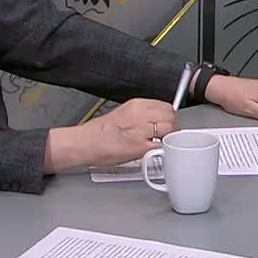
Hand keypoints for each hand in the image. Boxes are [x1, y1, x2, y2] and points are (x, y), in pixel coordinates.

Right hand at [45, 99, 176, 172]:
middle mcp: (141, 114)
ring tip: (159, 144)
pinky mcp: (139, 147)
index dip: (170, 117)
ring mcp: (141, 130)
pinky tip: (154, 152)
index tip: (167, 123)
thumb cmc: (99, 132)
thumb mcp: (123, 113)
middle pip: (171, 117)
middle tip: (166, 136)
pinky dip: (162, 151)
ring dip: (169, 138)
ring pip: (170, 131)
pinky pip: (161, 147)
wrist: (85, 143)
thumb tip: (156, 120)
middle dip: (172, 127)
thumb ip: (141, 115)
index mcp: (137, 105)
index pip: (166, 106)